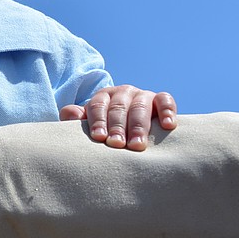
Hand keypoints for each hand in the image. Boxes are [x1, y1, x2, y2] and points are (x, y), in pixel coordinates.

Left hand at [60, 85, 176, 150]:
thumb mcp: (90, 121)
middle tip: (116, 145)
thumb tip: (70, 114)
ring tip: (137, 145)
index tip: (99, 138)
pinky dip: (167, 111)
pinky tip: (168, 125)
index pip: (98, 105)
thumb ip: (76, 118)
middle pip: (119, 108)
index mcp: (103, 96)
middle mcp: (122, 92)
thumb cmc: (106, 126)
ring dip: (138, 127)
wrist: (129, 122)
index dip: (98, 121)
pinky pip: (165, 100)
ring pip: (140, 107)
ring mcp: (142, 94)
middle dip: (117, 127)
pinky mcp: (160, 99)